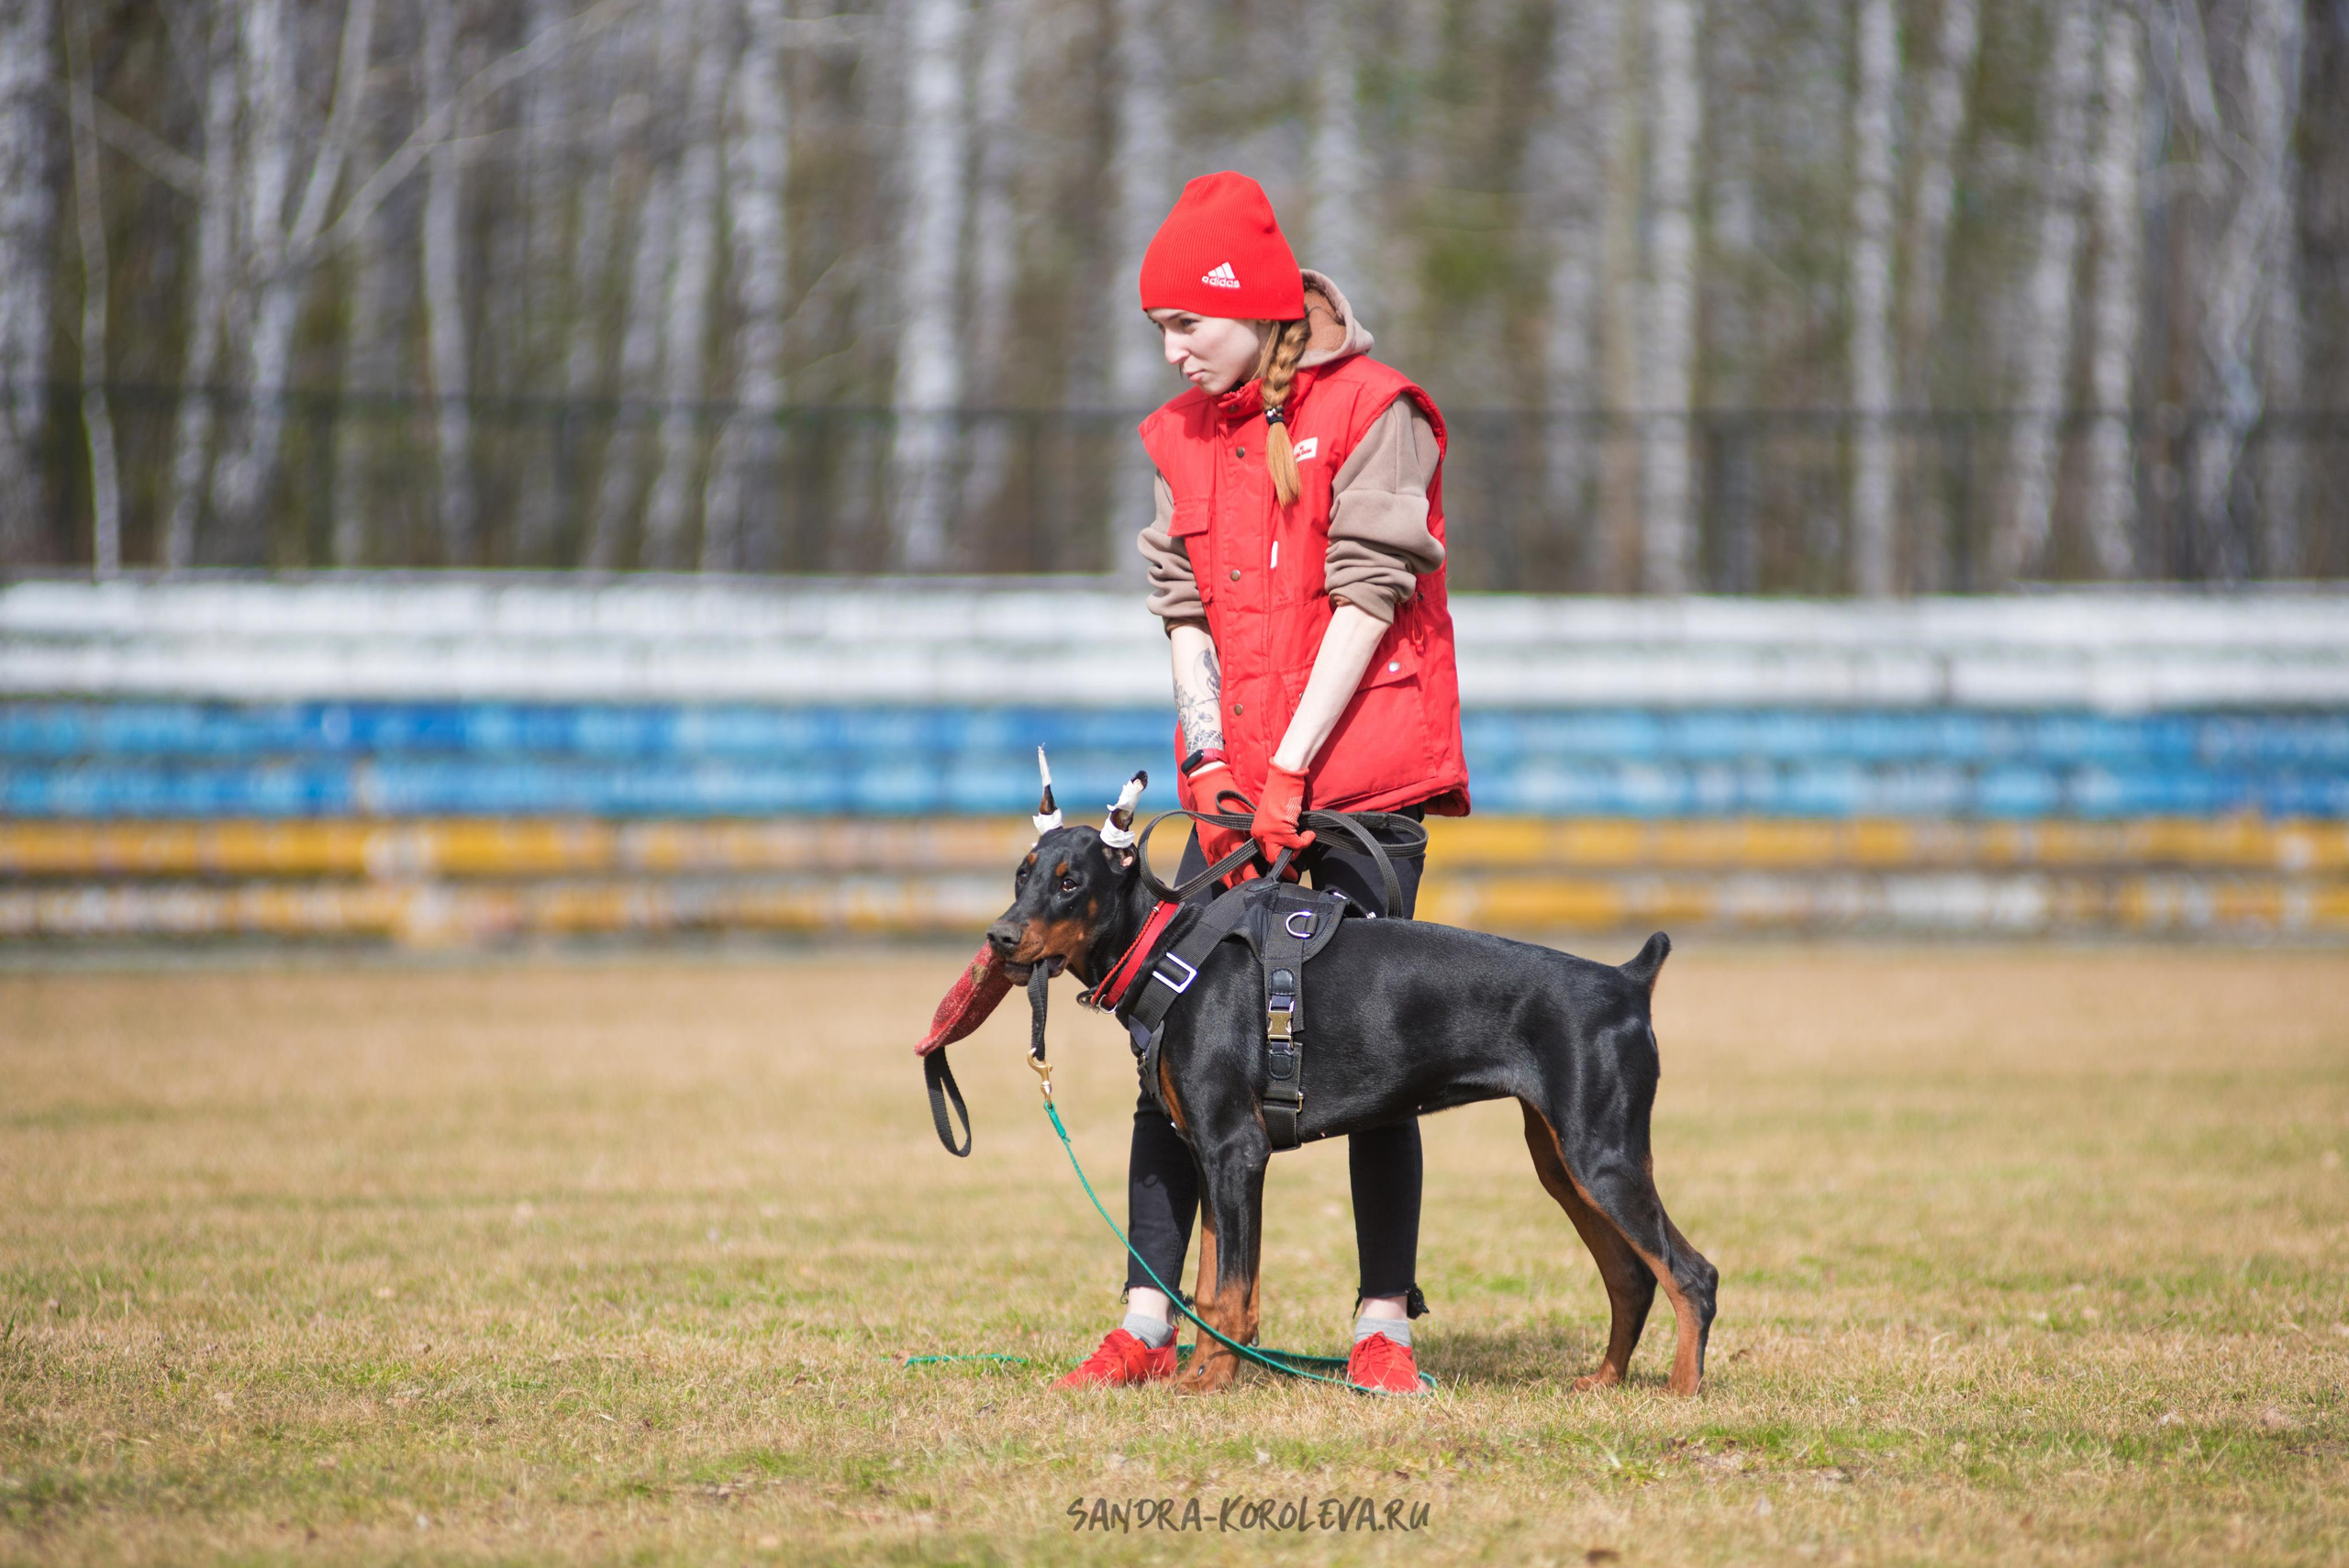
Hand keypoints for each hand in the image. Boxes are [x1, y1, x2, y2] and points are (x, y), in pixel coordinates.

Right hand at [1181, 758, 1253, 881]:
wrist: (1209, 790)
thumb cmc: (1231, 802)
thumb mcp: (1247, 817)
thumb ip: (1255, 834)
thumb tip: (1270, 848)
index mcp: (1232, 839)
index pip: (1245, 865)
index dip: (1254, 876)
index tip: (1265, 883)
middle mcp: (1220, 847)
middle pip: (1234, 873)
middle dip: (1246, 883)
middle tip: (1259, 891)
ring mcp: (1211, 849)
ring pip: (1224, 874)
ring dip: (1235, 884)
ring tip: (1246, 892)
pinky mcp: (1205, 848)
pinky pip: (1214, 868)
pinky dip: (1223, 877)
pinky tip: (1231, 883)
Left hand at [1250, 762, 1314, 870]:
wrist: (1284, 779)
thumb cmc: (1282, 794)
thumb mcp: (1275, 818)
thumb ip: (1277, 833)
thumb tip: (1289, 850)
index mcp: (1257, 831)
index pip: (1265, 854)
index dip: (1277, 862)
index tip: (1287, 871)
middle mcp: (1260, 833)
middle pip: (1272, 859)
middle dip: (1286, 866)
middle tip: (1295, 873)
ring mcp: (1270, 833)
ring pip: (1286, 854)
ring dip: (1298, 849)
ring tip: (1304, 838)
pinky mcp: (1282, 830)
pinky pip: (1298, 845)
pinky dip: (1307, 840)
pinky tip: (1310, 833)